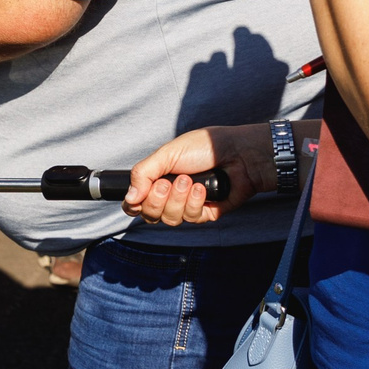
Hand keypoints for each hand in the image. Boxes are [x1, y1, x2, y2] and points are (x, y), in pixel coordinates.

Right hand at [122, 124, 271, 224]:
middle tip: (169, 182)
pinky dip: (195, 203)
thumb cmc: (204, 148)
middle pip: (150, 214)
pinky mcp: (205, 213)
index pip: (135, 203)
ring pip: (170, 219)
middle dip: (158, 199)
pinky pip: (191, 219)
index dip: (134, 204)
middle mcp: (170, 196)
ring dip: (178, 199)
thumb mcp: (166, 154)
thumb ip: (142, 174)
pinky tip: (203, 188)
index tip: (140, 195)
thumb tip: (129, 198)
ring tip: (190, 181)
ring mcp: (187, 206)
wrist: (238, 154)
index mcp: (157, 180)